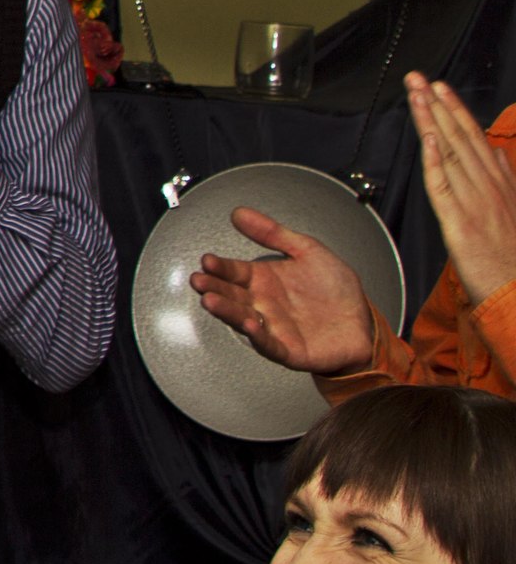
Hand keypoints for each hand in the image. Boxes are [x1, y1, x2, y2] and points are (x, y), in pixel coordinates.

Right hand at [190, 207, 377, 375]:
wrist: (363, 323)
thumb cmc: (336, 291)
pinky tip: (251, 324)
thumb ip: (273, 232)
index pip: (234, 271)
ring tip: (211, 301)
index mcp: (264, 280)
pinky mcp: (288, 350)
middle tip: (200, 280)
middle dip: (213, 287)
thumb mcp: (308, 251)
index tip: (208, 261)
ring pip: (242, 319)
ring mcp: (273, 327)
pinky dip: (258, 336)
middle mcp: (263, 304)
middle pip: (231, 294)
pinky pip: (269, 344)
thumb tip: (241, 214)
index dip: (220, 266)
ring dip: (226, 311)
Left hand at [407, 72, 515, 304]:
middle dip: (437, 105)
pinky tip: (428, 138)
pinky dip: (435, 159)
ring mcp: (475, 201)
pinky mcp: (461, 221)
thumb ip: (505, 179)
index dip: (456, 110)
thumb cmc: (512, 255)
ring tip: (418, 95)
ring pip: (449, 152)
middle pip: (460, 137)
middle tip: (419, 78)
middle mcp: (488, 186)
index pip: (475, 138)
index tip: (439, 87)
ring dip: (432, 121)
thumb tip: (498, 154)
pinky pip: (443, 184)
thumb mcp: (513, 209)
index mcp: (498, 182)